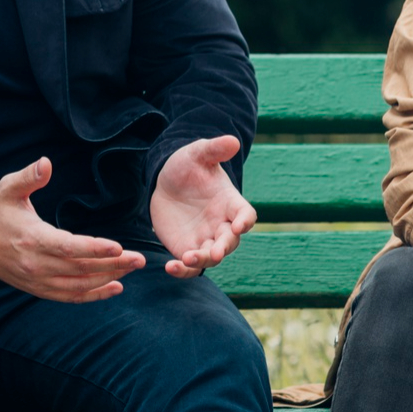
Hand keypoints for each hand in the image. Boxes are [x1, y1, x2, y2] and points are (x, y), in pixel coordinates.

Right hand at [0, 158, 147, 301]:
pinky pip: (70, 296)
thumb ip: (28, 177)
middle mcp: (36, 264)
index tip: (118, 245)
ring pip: (78, 285)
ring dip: (107, 279)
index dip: (94, 248)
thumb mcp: (7, 188)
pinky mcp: (38, 289)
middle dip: (113, 264)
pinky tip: (115, 287)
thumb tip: (46, 163)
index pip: (68, 248)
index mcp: (32, 238)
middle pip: (80, 269)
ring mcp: (37, 280)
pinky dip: (93, 295)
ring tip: (132, 270)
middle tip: (140, 259)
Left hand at [149, 136, 255, 277]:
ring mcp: (205, 239)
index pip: (246, 215)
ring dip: (202, 260)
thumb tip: (232, 141)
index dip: (245, 221)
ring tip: (187, 259)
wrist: (166, 180)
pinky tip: (170, 267)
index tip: (239, 225)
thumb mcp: (198, 153)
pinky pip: (189, 266)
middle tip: (214, 252)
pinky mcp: (186, 248)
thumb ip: (214, 149)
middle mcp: (222, 225)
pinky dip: (183, 270)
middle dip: (223, 248)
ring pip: (210, 258)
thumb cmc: (188, 165)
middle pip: (230, 242)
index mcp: (230, 203)